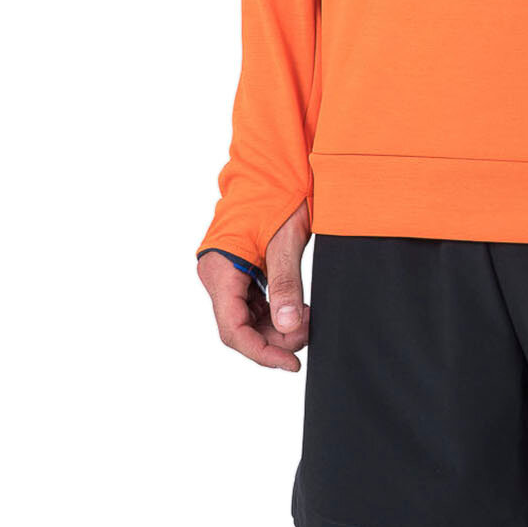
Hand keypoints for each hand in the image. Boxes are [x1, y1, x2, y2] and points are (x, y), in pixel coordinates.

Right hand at [197, 201, 311, 370]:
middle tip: (309, 330)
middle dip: (275, 337)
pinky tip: (298, 308)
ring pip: (248, 317)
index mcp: (220, 269)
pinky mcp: (241, 269)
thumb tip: (289, 326)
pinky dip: (276, 310)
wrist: (275, 163)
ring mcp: (229, 272)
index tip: (291, 363)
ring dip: (277, 326)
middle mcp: (218, 274)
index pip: (234, 329)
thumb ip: (287, 285)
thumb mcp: (287, 240)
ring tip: (308, 317)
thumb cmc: (278, 191)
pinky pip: (254, 302)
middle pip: (240, 327)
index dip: (262, 352)